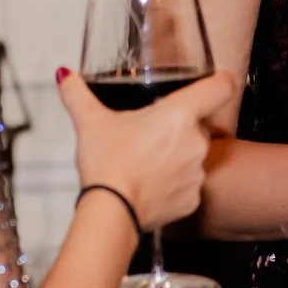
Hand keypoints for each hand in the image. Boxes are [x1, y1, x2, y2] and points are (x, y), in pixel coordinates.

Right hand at [58, 69, 235, 229]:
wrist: (110, 211)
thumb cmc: (106, 163)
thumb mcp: (90, 122)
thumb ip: (78, 93)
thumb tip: (65, 75)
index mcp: (180, 114)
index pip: (222, 86)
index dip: (220, 80)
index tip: (214, 81)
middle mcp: (197, 142)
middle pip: (201, 123)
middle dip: (180, 126)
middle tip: (152, 133)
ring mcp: (197, 173)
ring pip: (194, 155)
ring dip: (177, 155)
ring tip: (147, 162)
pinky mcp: (193, 199)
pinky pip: (188, 185)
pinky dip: (174, 184)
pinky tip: (151, 185)